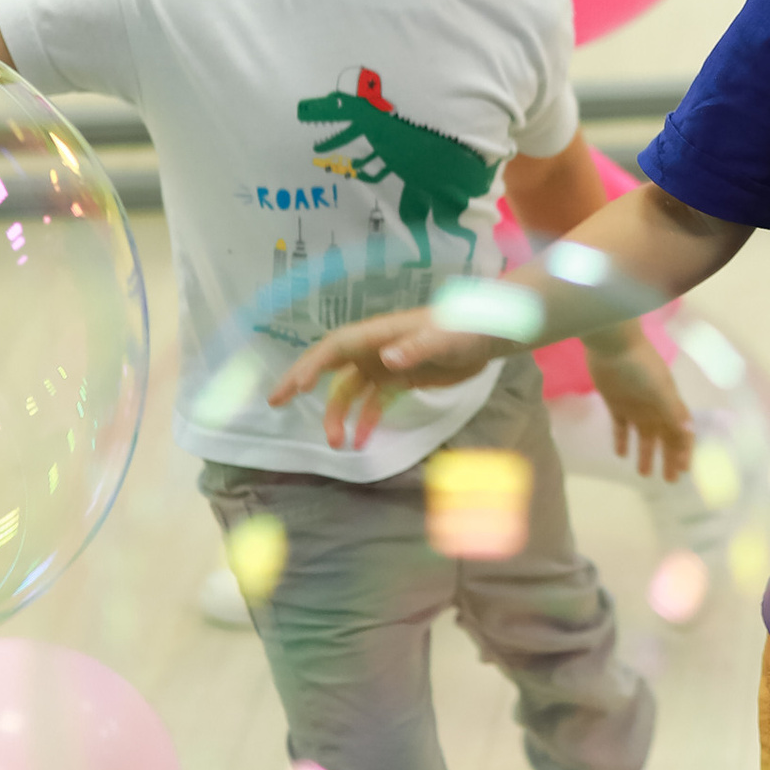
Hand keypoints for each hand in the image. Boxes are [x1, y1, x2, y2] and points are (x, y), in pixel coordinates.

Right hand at [270, 307, 503, 450]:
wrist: (491, 334)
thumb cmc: (468, 326)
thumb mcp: (446, 336)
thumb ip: (418, 347)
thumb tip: (386, 360)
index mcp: (379, 334)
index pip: (335, 347)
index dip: (311, 364)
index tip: (293, 387)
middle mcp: (375, 348)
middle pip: (331, 366)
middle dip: (303, 382)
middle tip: (277, 403)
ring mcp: (386, 365)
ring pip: (350, 391)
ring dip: (339, 414)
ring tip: (336, 443)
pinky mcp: (400, 381)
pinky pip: (374, 402)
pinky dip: (366, 420)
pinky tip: (361, 441)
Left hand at [585, 329, 694, 482]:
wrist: (612, 343)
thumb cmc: (639, 364)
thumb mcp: (660, 388)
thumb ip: (674, 411)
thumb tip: (690, 433)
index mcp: (669, 404)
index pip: (681, 433)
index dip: (685, 452)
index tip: (684, 472)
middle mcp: (654, 408)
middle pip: (665, 438)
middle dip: (669, 458)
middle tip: (669, 481)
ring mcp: (635, 406)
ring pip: (644, 436)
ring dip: (646, 454)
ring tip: (644, 474)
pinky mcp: (615, 403)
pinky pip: (620, 427)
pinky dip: (622, 440)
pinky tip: (621, 455)